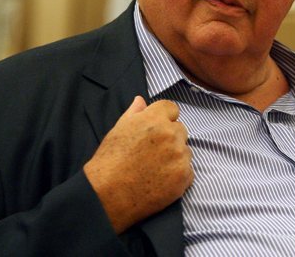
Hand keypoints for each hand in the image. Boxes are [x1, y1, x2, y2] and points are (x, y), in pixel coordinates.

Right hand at [84, 97, 193, 233]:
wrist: (107, 195)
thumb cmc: (109, 161)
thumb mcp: (118, 130)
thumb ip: (134, 112)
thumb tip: (141, 100)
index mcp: (154, 119)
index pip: (172, 108)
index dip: (164, 118)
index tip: (155, 130)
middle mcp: (170, 134)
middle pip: (180, 129)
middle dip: (170, 138)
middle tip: (152, 152)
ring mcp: (179, 156)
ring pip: (185, 150)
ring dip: (175, 156)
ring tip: (154, 168)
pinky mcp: (184, 176)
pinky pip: (188, 170)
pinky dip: (178, 175)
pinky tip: (160, 180)